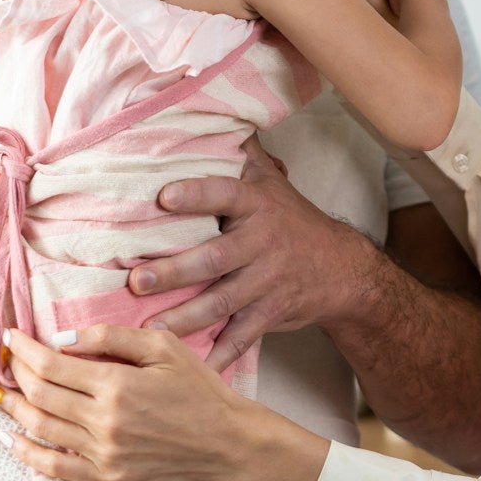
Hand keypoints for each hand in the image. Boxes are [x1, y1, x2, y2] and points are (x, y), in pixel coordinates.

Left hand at [0, 324, 240, 480]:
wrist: (226, 441)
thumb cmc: (199, 389)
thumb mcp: (163, 345)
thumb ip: (112, 335)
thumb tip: (65, 338)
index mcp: (117, 383)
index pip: (51, 364)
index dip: (24, 349)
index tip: (10, 335)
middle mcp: (104, 421)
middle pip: (39, 394)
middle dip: (14, 372)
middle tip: (5, 357)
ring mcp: (103, 453)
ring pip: (41, 428)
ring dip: (13, 408)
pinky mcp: (106, 476)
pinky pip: (54, 467)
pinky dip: (27, 452)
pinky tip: (11, 438)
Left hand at [126, 140, 375, 369]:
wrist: (342, 269)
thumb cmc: (292, 221)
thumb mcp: (271, 182)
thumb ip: (241, 154)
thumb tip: (211, 110)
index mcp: (257, 205)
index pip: (224, 193)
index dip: (196, 194)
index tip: (163, 197)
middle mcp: (261, 243)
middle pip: (215, 257)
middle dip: (176, 271)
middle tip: (137, 280)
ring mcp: (266, 282)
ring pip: (221, 302)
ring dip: (184, 318)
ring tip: (148, 329)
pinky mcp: (270, 314)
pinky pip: (242, 338)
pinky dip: (218, 356)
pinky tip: (192, 370)